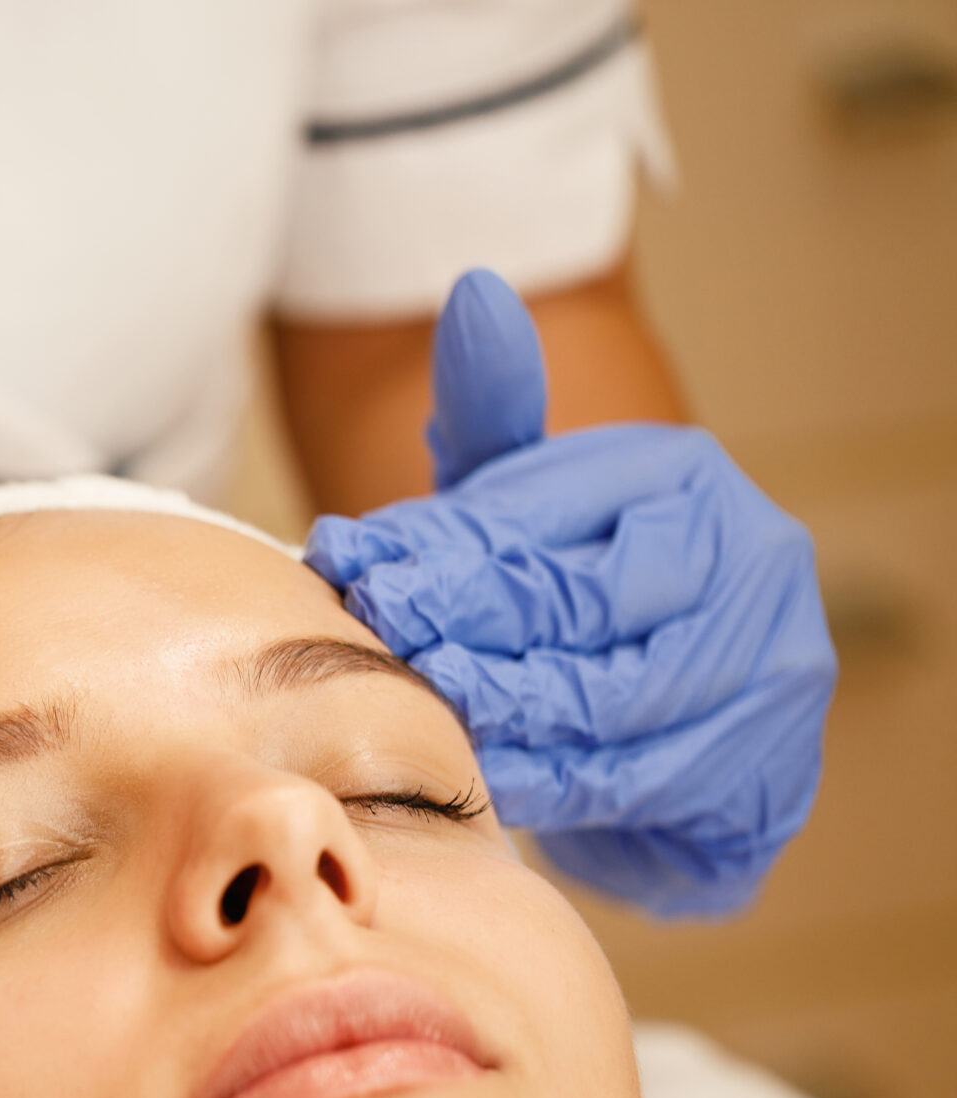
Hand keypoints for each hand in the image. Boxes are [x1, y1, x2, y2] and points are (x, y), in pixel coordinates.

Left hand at [304, 270, 835, 916]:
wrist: (683, 721)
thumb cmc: (585, 593)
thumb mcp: (532, 499)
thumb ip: (492, 415)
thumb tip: (475, 293)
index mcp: (683, 476)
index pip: (542, 513)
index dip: (439, 550)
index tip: (354, 572)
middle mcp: (747, 556)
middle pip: (575, 603)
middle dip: (465, 629)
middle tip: (383, 645)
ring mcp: (767, 660)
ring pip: (602, 697)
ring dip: (499, 711)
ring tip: (422, 707)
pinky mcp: (765, 759)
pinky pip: (631, 777)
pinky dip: (547, 779)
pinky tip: (483, 773)